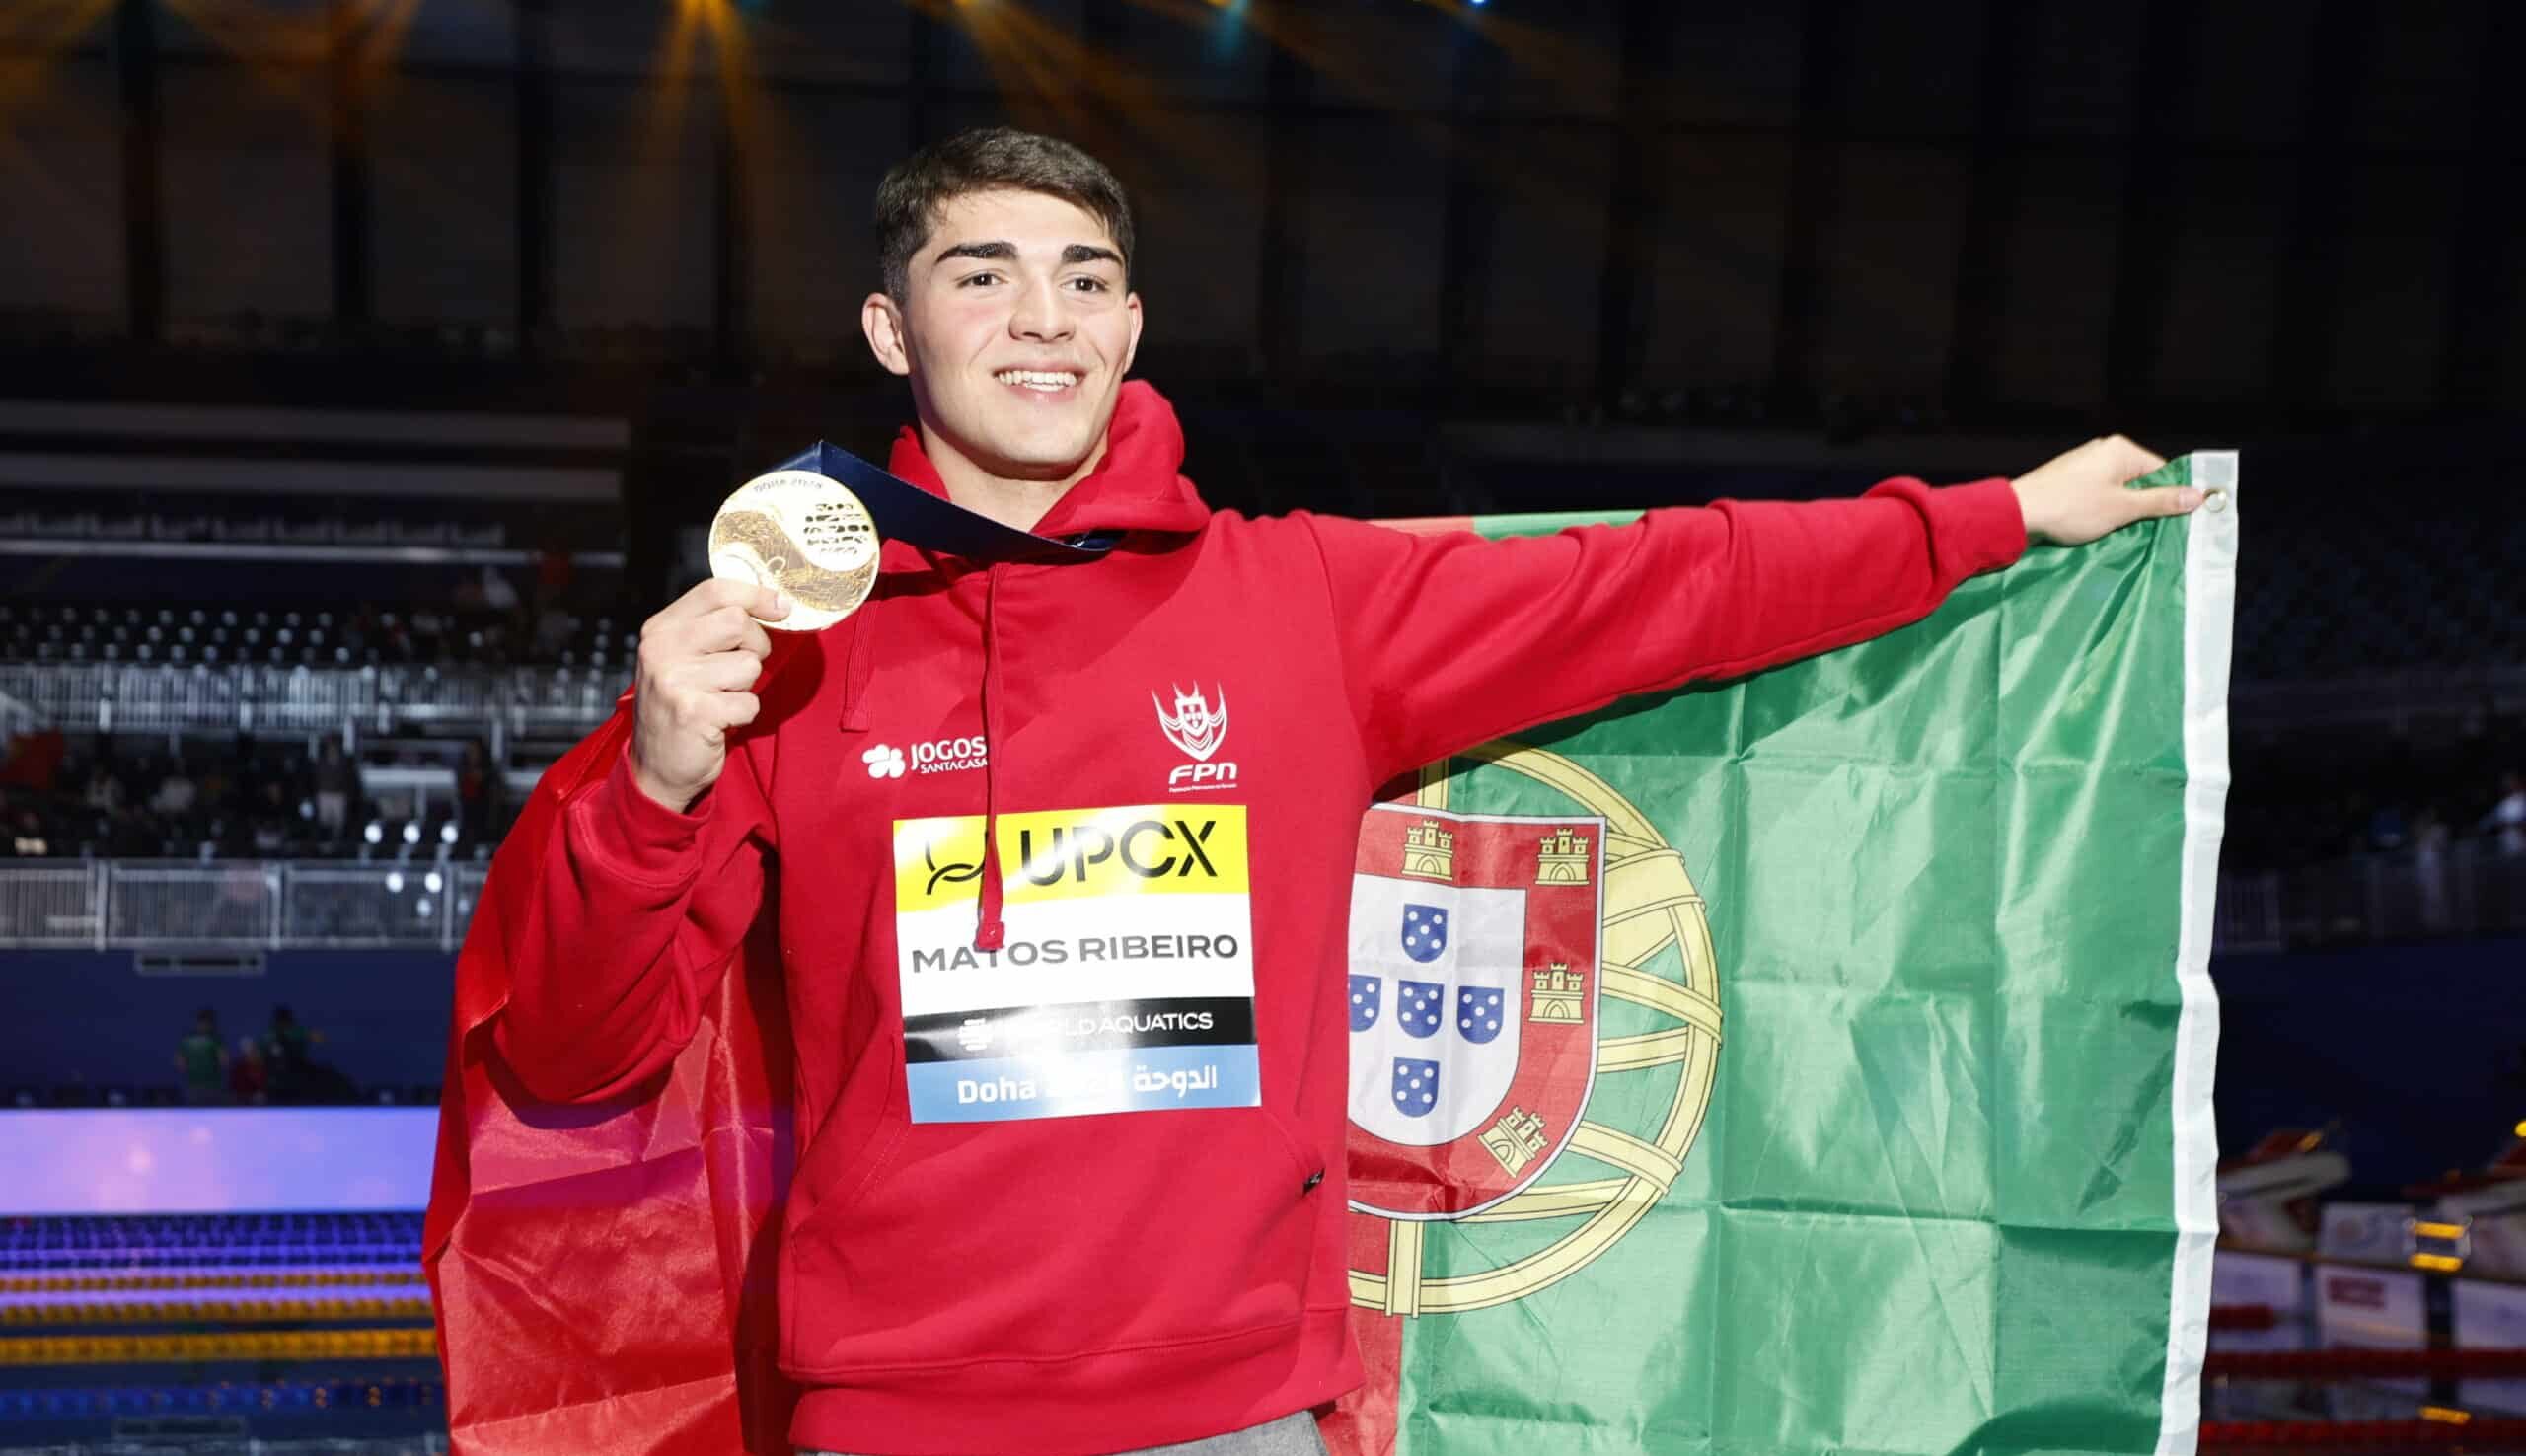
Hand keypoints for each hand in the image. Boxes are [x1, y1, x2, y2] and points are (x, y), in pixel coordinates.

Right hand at [630, 579, 790, 810]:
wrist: (656, 768)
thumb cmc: (682, 707)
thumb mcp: (684, 658)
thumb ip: (715, 628)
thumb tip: (776, 602)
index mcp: (660, 629)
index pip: (715, 590)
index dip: (756, 595)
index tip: (781, 607)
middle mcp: (661, 649)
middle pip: (738, 622)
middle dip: (755, 647)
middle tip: (739, 671)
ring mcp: (674, 680)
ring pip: (749, 665)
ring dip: (746, 687)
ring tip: (720, 699)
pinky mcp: (693, 712)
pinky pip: (749, 702)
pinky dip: (744, 714)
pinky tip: (720, 721)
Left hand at [2009, 435, 2202, 546]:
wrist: (2018, 513)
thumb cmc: (2071, 507)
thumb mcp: (2123, 508)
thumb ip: (2160, 502)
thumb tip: (2197, 495)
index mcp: (2121, 450)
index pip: (2161, 471)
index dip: (2170, 496)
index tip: (2178, 519)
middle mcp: (2103, 451)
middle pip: (2140, 480)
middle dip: (2145, 505)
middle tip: (2151, 530)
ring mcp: (2084, 464)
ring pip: (2118, 489)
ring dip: (2123, 511)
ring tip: (2123, 531)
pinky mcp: (2069, 479)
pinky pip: (2098, 493)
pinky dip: (2102, 509)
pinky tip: (2101, 527)